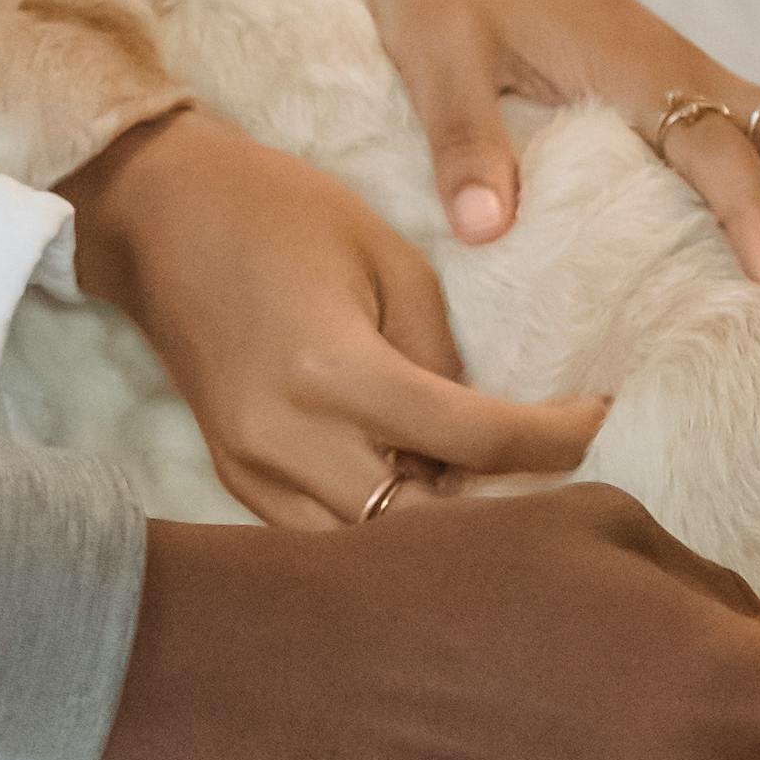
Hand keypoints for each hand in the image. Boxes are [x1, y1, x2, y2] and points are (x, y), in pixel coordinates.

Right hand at [63, 104, 602, 526]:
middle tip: (553, 478)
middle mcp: (287, 438)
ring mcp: (251, 467)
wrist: (157, 211)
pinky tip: (417, 487)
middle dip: (498, 510)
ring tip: (488, 493)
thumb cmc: (280, 211)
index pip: (474, 441)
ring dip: (434, 528)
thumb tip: (479, 436)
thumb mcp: (389, 258)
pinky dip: (378, 522)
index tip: (602, 422)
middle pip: (425, 524)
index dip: (556, 440)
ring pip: (368, 549)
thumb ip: (442, 357)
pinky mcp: (233, 475)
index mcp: (333, 371)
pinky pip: (322, 532)